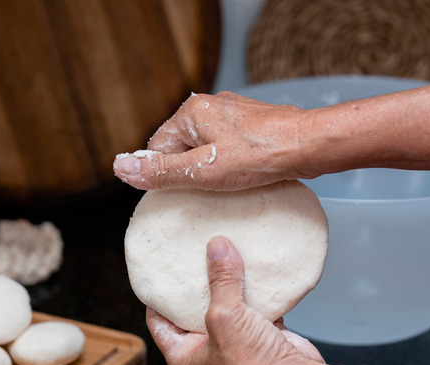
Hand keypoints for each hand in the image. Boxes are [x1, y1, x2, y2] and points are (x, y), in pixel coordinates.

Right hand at [114, 92, 325, 190]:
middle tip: (207, 192)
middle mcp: (210, 106)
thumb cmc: (260, 156)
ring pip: (205, 148)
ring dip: (210, 169)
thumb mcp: (204, 171)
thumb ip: (161, 171)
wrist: (309, 144)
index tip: (183, 193)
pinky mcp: (251, 124)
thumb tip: (120, 168)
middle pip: (181, 147)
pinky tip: (242, 177)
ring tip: (227, 186)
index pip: (158, 148)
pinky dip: (229, 163)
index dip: (165, 174)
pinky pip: (227, 147)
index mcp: (192, 112)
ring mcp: (233, 113)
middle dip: (190, 171)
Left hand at [146, 236, 323, 364]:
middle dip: (196, 286)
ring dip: (228, 286)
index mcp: (184, 358)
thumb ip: (220, 280)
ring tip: (221, 258)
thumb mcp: (224, 315)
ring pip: (226, 308)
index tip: (160, 274)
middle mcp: (207, 354)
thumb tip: (217, 248)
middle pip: (193, 312)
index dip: (157, 298)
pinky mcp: (259, 337)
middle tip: (193, 259)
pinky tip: (252, 270)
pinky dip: (254, 291)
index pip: (160, 323)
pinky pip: (252, 308)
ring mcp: (234, 346)